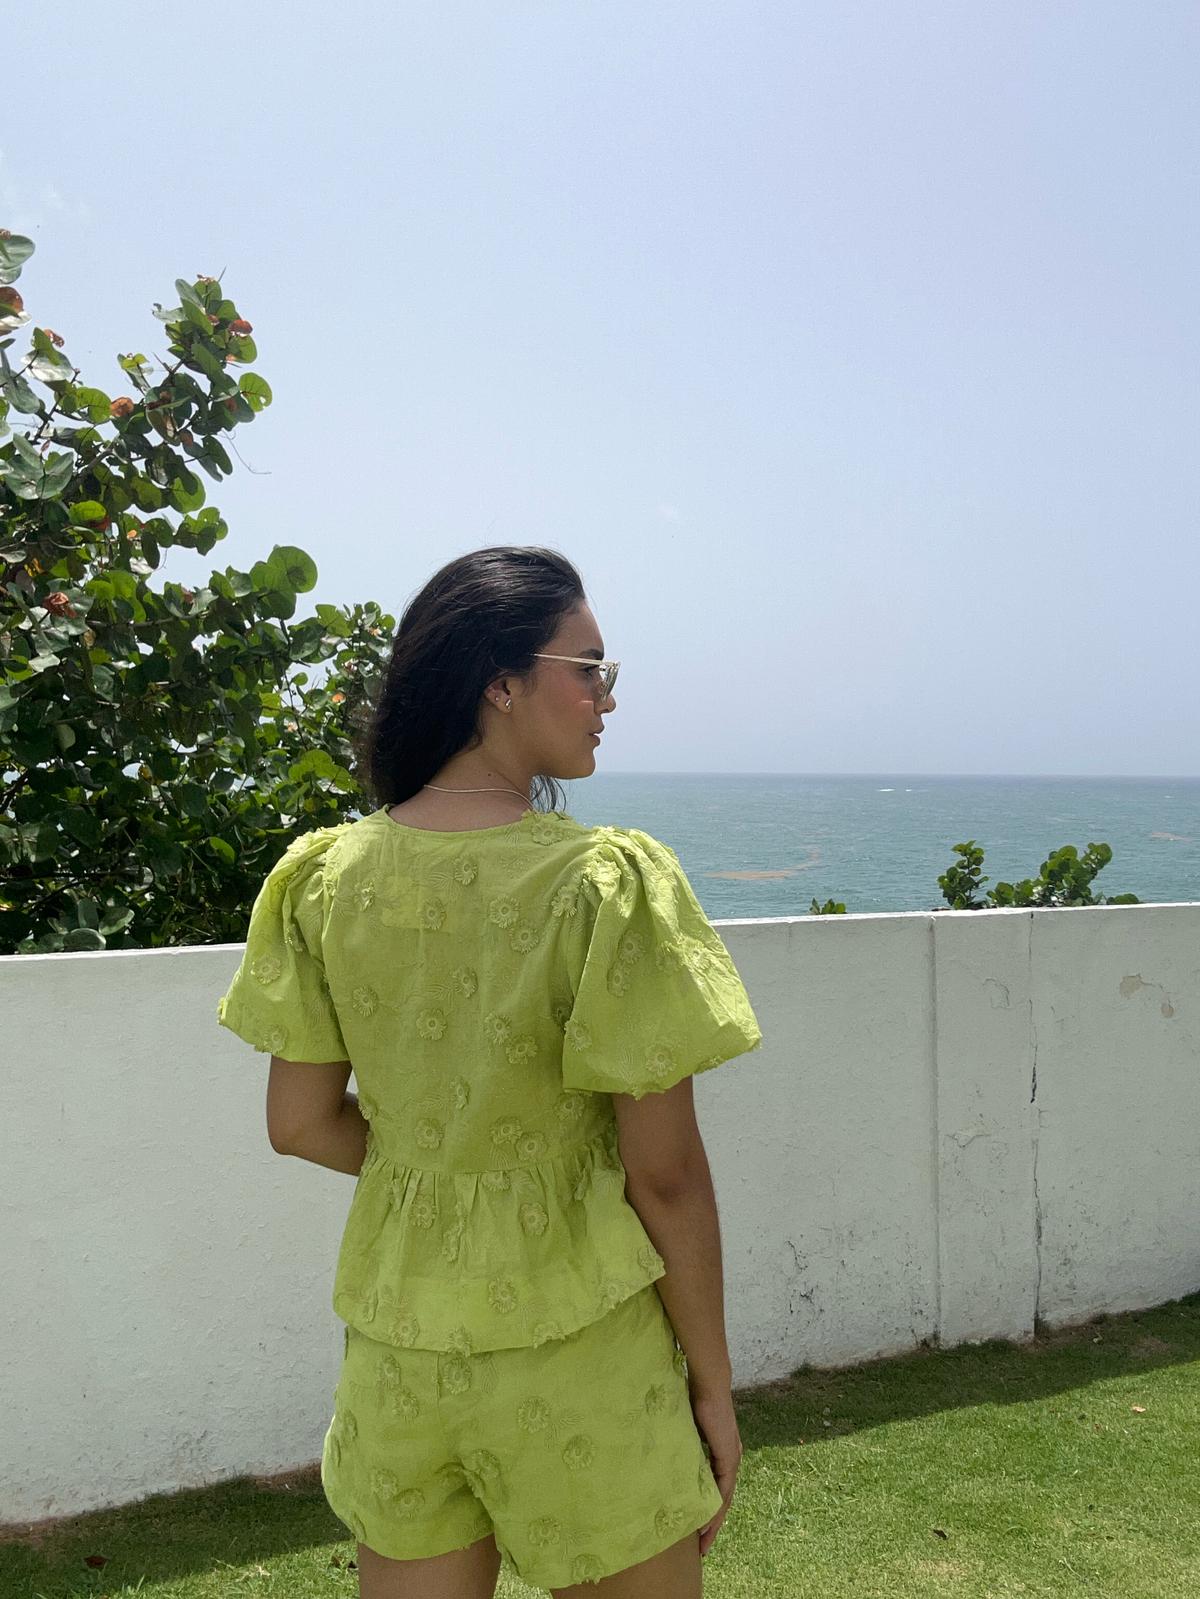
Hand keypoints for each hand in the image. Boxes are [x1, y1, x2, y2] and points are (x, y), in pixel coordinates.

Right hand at [690, 1385, 741, 1556]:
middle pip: (722, 1500)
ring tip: (704, 1543)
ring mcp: (731, 1458)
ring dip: (714, 1522)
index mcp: (719, 1452)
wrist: (707, 1383)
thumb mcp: (684, 1431)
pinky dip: (715, 1508)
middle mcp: (729, 1458)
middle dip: (712, 1525)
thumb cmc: (692, 1399)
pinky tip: (707, 1523)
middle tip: (702, 1548)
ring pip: (724, 1498)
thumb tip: (662, 1457)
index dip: (706, 1510)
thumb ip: (680, 1445)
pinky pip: (723, 1489)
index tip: (695, 1530)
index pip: (714, 1489)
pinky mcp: (729, 1456)